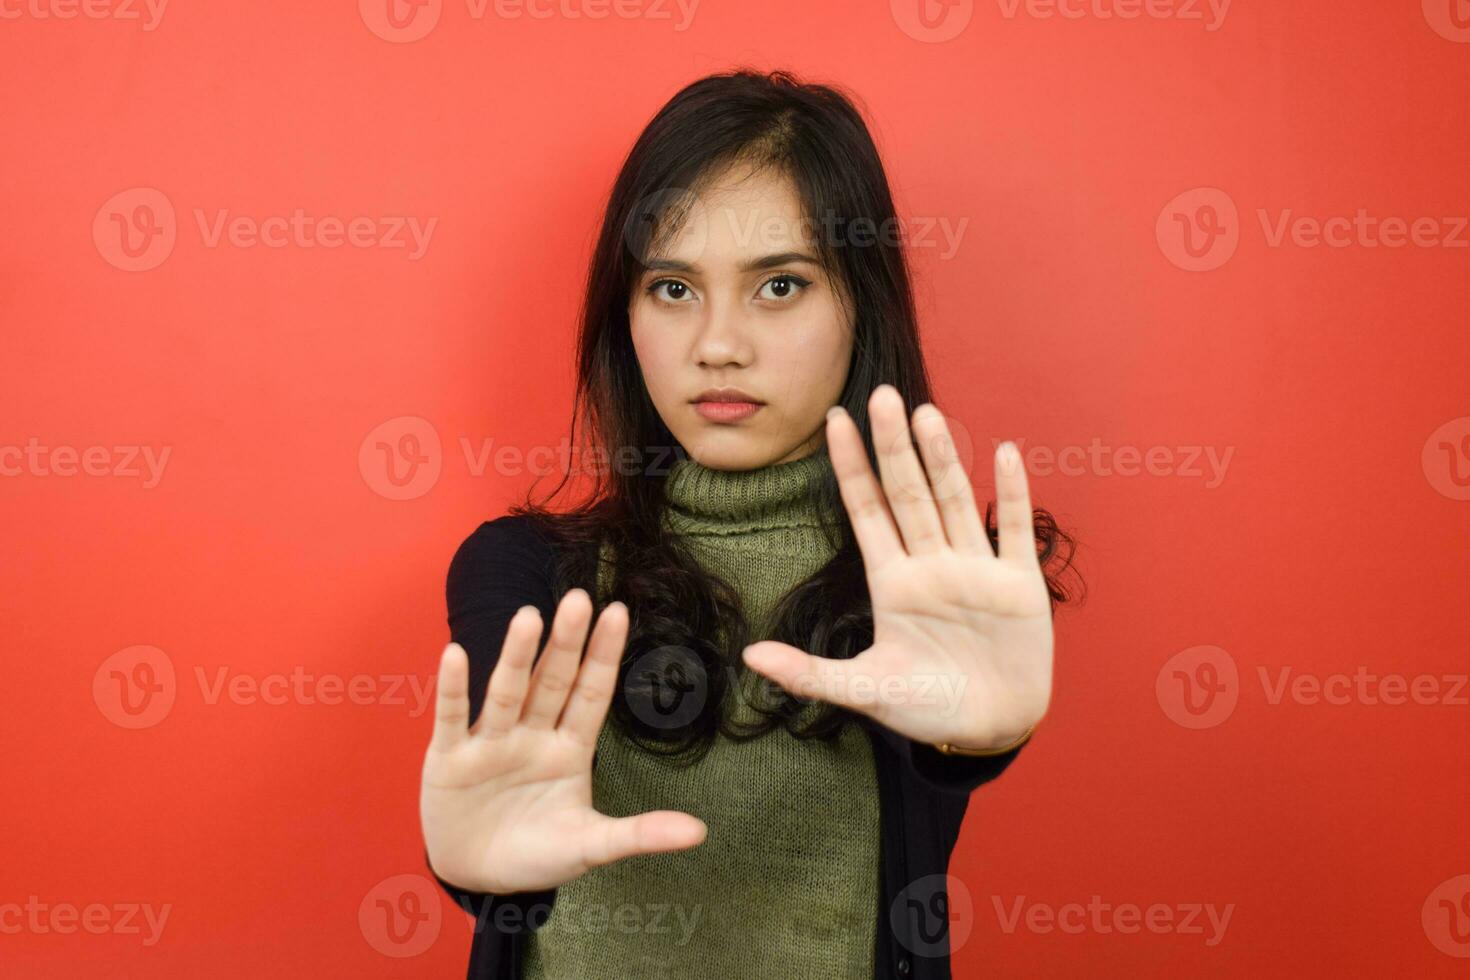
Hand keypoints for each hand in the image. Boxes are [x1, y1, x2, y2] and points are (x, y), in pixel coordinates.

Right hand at [420, 589, 707, 894]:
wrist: (477, 877)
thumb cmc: (537, 854)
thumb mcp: (590, 846)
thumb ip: (639, 833)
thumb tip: (700, 833)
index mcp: (569, 749)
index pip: (591, 693)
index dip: (604, 655)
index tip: (619, 612)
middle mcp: (532, 735)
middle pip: (552, 682)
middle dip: (566, 643)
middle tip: (580, 598)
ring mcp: (490, 743)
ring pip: (506, 691)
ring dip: (516, 655)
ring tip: (528, 616)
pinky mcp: (449, 758)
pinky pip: (452, 718)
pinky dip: (453, 688)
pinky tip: (455, 654)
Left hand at [741, 384, 1052, 750]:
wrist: (990, 733)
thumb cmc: (926, 710)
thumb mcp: (863, 692)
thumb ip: (809, 673)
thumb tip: (749, 658)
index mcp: (892, 584)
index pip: (866, 511)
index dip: (850, 467)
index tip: (833, 421)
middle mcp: (931, 566)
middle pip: (909, 493)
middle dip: (894, 446)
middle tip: (882, 395)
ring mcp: (975, 571)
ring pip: (956, 501)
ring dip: (944, 459)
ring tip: (927, 414)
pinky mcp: (1019, 585)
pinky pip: (1014, 531)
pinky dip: (1012, 494)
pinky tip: (1006, 453)